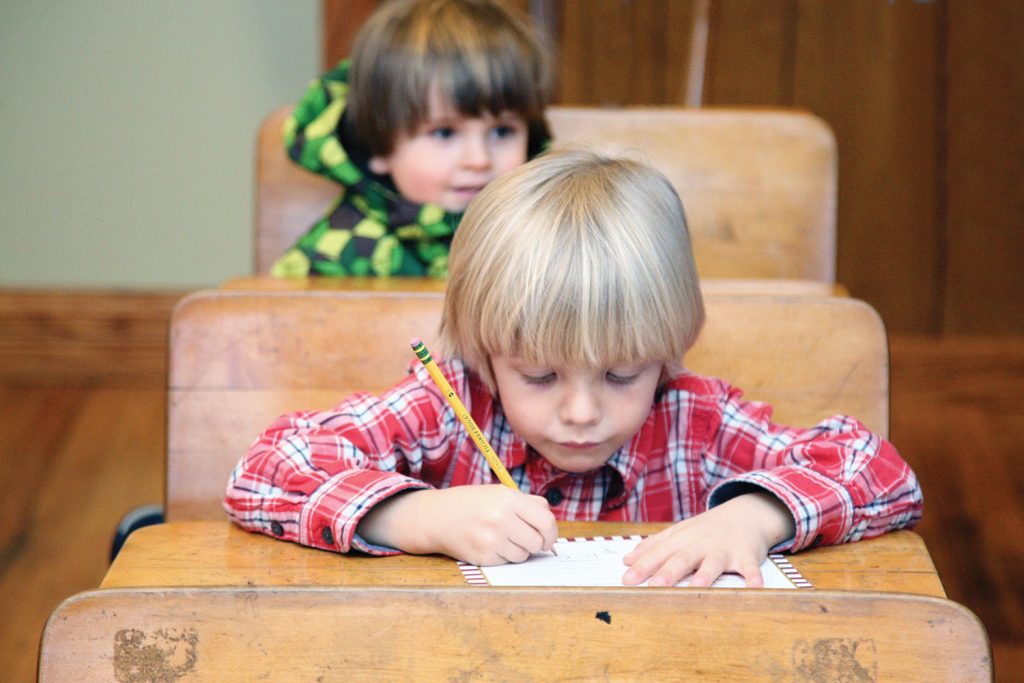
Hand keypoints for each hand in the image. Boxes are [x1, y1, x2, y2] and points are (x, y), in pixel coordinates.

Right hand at [357, 485, 557, 565]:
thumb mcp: (499, 493)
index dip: (551, 533)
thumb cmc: (473, 504)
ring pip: (523, 555)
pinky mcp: (483, 557)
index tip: (548, 538)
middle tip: (527, 540)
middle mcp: (501, 518)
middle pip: (537, 541)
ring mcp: (492, 539)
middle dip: (535, 544)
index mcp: (509, 498)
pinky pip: (507, 562)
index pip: (546, 521)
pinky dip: (503, 557)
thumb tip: (550, 520)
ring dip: (518, 550)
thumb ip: (527, 503)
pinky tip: (490, 545)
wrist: (438, 517)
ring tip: (502, 539)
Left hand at [621, 492, 794, 586]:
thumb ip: (653, 547)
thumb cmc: (706, 530)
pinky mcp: (746, 554)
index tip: (627, 580)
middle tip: (654, 585)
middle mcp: (700, 544)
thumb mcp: (678, 533)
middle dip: (668, 571)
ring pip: (713, 563)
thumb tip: (627, 561)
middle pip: (682, 558)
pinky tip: (754, 588)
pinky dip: (753, 576)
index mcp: (681, 540)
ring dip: (705, 576)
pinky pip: (750, 566)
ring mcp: (724, 549)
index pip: (659, 553)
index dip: (643, 566)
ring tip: (696, 589)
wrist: (744, 514)